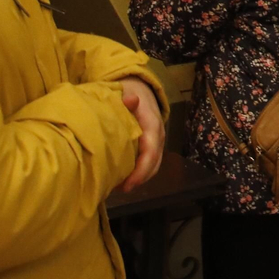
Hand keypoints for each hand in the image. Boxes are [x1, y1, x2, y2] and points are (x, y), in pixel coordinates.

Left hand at [117, 78, 163, 192]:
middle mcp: (159, 134)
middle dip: (139, 179)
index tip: (126, 185)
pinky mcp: (154, 144)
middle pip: (155, 162)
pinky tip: (124, 177)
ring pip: (154, 165)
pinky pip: (151, 162)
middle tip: (119, 190)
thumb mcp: (125, 92)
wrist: (140, 88)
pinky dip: (141, 173)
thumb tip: (131, 100)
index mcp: (152, 123)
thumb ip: (126, 99)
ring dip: (140, 178)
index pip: (151, 151)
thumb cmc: (129, 92)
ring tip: (119, 186)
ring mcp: (158, 140)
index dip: (141, 170)